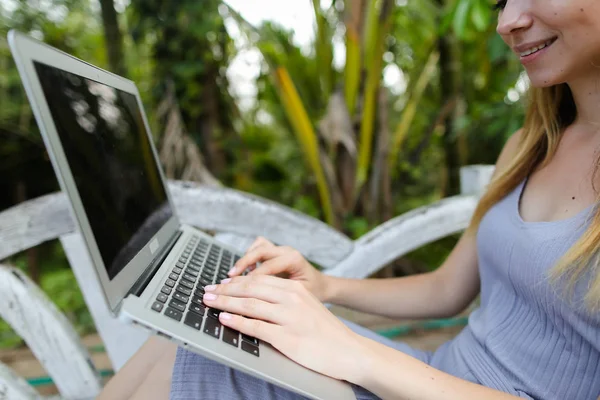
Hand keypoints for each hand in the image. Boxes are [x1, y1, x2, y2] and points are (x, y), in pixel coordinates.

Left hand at [202, 275, 365, 381]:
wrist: (350, 351)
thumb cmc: (326, 332)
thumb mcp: (306, 306)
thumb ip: (283, 299)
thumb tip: (252, 298)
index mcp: (295, 289)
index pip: (258, 280)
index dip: (234, 281)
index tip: (219, 284)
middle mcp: (292, 298)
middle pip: (250, 289)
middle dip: (225, 290)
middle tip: (207, 291)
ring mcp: (290, 317)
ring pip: (249, 305)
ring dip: (225, 303)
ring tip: (209, 302)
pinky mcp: (288, 337)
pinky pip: (257, 327)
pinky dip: (237, 322)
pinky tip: (224, 320)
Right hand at [228, 237, 330, 301]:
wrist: (323, 287)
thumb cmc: (313, 295)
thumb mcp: (299, 299)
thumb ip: (280, 298)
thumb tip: (257, 305)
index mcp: (294, 260)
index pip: (267, 266)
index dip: (250, 278)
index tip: (237, 290)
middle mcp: (287, 251)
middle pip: (259, 251)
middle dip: (242, 264)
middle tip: (228, 279)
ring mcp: (281, 250)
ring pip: (258, 246)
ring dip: (244, 259)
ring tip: (233, 274)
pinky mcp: (276, 252)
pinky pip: (259, 248)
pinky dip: (249, 257)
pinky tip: (244, 272)